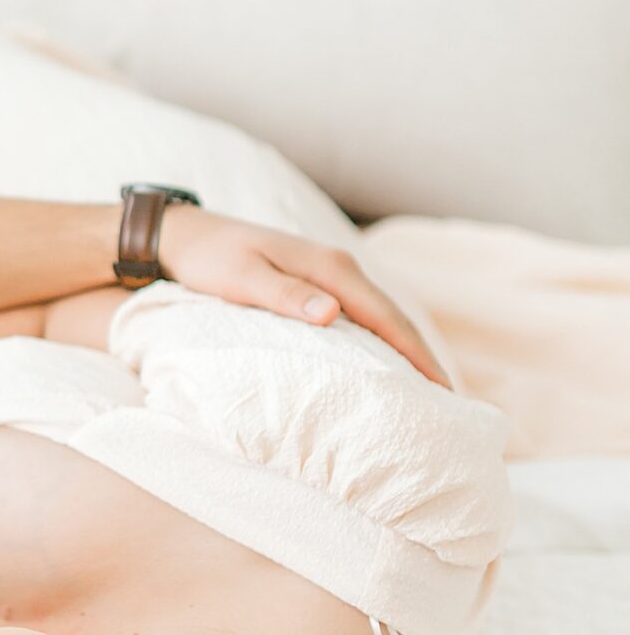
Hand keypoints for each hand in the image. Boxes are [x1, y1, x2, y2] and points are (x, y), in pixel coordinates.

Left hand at [158, 208, 445, 384]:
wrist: (185, 235)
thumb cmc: (209, 259)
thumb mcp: (242, 278)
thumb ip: (286, 295)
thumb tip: (332, 314)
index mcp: (329, 267)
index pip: (385, 317)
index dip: (416, 353)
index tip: (442, 388)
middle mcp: (337, 267)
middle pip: (392, 317)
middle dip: (421, 355)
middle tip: (448, 399)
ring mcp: (328, 273)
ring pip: (378, 316)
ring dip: (404, 348)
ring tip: (425, 387)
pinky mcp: (315, 282)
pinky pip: (360, 314)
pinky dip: (380, 338)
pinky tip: (383, 361)